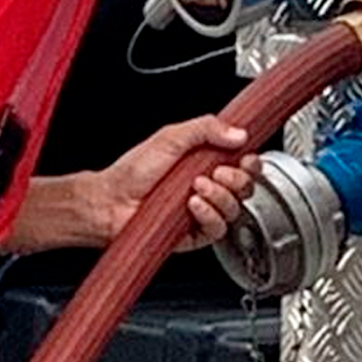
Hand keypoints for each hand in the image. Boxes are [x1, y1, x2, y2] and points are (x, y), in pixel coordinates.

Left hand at [92, 116, 261, 251]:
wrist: (112, 200)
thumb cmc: (133, 171)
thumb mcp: (170, 137)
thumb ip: (206, 128)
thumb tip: (239, 132)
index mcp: (205, 162)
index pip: (243, 165)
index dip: (250, 163)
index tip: (245, 158)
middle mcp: (208, 187)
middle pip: (245, 187)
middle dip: (236, 178)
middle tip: (216, 172)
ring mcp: (203, 211)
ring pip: (235, 209)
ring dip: (219, 196)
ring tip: (195, 186)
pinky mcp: (196, 233)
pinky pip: (218, 229)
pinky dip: (209, 215)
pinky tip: (193, 205)